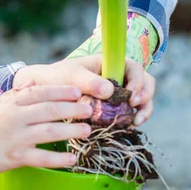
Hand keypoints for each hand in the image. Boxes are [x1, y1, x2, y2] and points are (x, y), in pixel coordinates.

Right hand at [0, 83, 91, 189]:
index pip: (40, 92)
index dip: (61, 91)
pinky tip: (73, 159)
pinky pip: (42, 157)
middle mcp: (14, 118)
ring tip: (86, 131)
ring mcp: (16, 137)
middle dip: (73, 108)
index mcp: (9, 103)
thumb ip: (15, 94)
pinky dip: (59, 158)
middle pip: (50, 110)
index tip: (78, 91)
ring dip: (71, 130)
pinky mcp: (15, 157)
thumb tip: (32, 81)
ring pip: (50, 131)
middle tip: (90, 110)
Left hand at [13, 56, 154, 126]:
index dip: (138, 80)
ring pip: (140, 98)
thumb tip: (110, 90)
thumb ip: (89, 81)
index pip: (134, 68)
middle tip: (135, 108)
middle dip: (145, 96)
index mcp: (110, 63)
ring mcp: (116, 92)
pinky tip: (127, 126)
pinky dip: (132, 118)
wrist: (44, 91)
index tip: (131, 95)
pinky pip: (128, 111)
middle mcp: (117, 76)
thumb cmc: (57, 77)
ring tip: (135, 122)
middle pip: (144, 83)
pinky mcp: (112, 107)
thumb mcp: (71, 76)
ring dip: (143, 109)